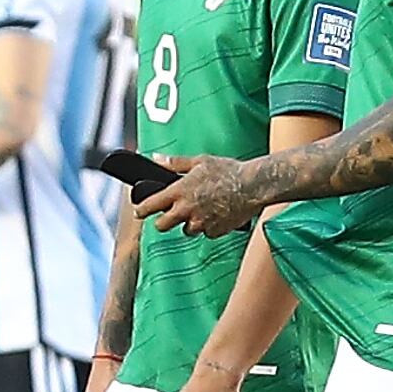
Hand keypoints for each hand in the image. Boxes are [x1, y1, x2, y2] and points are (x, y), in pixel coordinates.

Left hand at [138, 153, 263, 236]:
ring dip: (189, 223)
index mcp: (179, 192)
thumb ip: (174, 163)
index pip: (150, 205)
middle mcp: (186, 210)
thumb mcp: (199, 161)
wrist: (253, 186)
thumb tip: (156, 158)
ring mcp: (200, 223)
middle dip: (163, 221)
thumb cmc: (229, 171)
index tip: (138, 212)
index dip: (141, 210)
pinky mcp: (215, 231)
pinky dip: (209, 226)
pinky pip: (206, 233)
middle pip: (162, 226)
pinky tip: (217, 213)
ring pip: (186, 230)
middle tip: (170, 215)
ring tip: (202, 209)